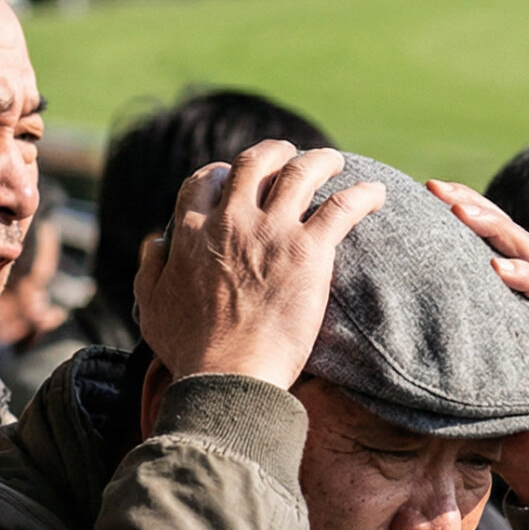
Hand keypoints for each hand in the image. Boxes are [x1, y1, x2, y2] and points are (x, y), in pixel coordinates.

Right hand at [131, 142, 383, 387]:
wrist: (228, 377)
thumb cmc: (190, 351)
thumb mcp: (151, 305)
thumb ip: (151, 267)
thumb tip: (156, 242)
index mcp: (193, 231)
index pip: (206, 181)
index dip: (222, 174)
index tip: (235, 178)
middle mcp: (232, 221)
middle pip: (254, 164)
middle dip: (274, 152)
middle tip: (290, 155)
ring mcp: (272, 232)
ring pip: (301, 173)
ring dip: (320, 160)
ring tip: (334, 161)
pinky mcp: (309, 252)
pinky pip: (342, 207)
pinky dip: (362, 195)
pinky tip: (377, 193)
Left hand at [426, 178, 528, 505]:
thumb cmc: (482, 415)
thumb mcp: (440, 368)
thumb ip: (416, 341)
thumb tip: (350, 327)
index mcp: (495, 296)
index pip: (475, 238)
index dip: (451, 209)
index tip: (417, 190)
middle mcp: (523, 295)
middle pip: (500, 233)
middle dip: (470, 205)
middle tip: (438, 190)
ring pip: (526, 253)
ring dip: (495, 229)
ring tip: (465, 215)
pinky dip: (524, 278)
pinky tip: (499, 269)